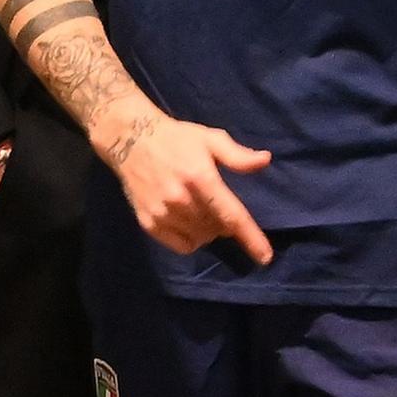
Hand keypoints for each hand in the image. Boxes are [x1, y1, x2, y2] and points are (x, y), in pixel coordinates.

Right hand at [105, 117, 272, 264]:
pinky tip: (188, 223)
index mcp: (201, 178)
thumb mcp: (210, 139)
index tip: (265, 257)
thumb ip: (237, 155)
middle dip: (224, 223)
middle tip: (216, 204)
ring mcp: (163, 213)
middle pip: (217, 230)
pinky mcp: (149, 223)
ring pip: (200, 239)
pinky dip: (191, 240)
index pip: (231, 215)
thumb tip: (265, 160)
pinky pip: (181, 245)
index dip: (251, 238)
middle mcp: (181, 200)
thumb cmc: (177, 139)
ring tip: (200, 210)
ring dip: (208, 231)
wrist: (131, 140)